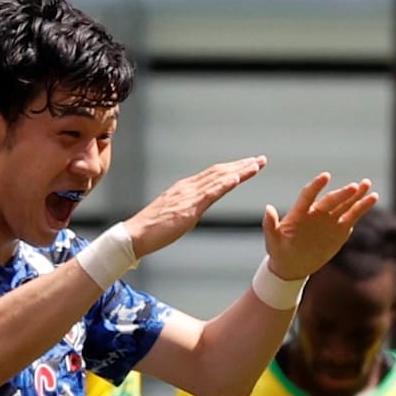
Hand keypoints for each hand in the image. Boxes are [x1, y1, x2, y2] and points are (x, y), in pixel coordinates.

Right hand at [123, 158, 269, 259]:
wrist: (135, 235)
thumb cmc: (153, 229)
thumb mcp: (176, 215)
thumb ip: (188, 208)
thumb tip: (196, 208)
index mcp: (185, 188)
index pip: (214, 174)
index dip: (233, 168)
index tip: (249, 165)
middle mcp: (188, 186)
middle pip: (220, 171)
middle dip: (242, 165)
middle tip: (260, 160)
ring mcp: (188, 195)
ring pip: (218, 177)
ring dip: (239, 170)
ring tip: (256, 165)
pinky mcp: (188, 207)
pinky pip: (210, 192)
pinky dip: (225, 183)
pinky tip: (238, 177)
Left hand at [262, 173, 379, 279]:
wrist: (292, 265)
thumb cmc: (279, 251)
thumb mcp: (273, 240)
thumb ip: (270, 225)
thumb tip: (267, 209)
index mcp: (300, 212)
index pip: (309, 195)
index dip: (316, 186)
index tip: (325, 177)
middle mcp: (317, 212)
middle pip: (331, 200)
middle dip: (343, 194)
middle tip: (355, 187)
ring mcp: (329, 220)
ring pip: (345, 205)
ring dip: (356, 195)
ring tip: (367, 184)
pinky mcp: (340, 229)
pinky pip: (352, 216)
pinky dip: (362, 208)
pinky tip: (373, 197)